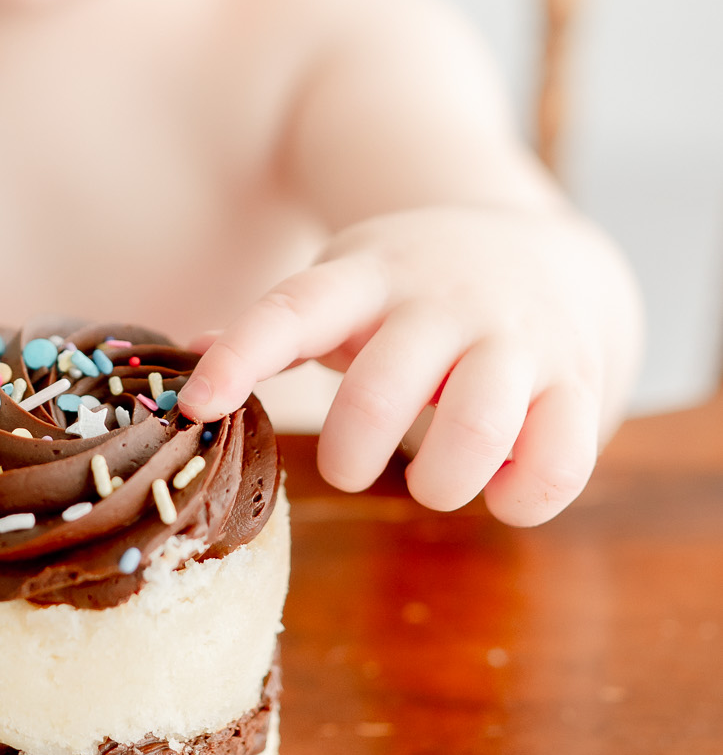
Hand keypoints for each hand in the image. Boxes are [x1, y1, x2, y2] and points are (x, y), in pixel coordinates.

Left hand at [179, 206, 639, 526]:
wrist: (553, 256)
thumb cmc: (417, 293)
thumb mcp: (348, 286)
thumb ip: (276, 328)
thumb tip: (178, 363)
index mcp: (368, 276)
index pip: (292, 309)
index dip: (240, 357)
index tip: (196, 405)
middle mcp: (442, 301)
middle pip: (380, 388)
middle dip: (351, 453)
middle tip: (350, 469)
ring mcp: (517, 338)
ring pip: (477, 427)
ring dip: (440, 482)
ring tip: (433, 484)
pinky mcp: (578, 382)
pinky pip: (558, 460)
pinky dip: (522, 498)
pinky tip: (502, 491)